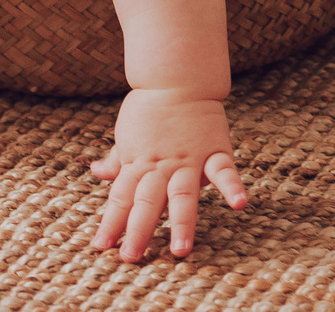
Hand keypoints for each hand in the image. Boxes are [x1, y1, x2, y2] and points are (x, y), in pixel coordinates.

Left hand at [90, 88, 244, 259]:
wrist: (176, 77)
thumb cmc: (149, 108)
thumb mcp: (126, 134)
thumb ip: (116, 159)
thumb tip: (95, 172)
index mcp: (138, 163)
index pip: (121, 198)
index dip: (112, 223)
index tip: (102, 247)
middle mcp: (160, 166)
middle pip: (146, 202)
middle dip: (138, 231)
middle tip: (131, 257)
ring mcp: (187, 160)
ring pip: (182, 196)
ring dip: (180, 223)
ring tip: (180, 250)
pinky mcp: (213, 151)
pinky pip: (224, 171)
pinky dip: (232, 187)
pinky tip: (239, 205)